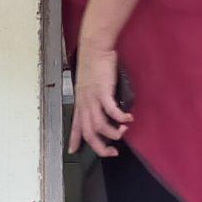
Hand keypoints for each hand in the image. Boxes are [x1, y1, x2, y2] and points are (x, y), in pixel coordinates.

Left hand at [70, 42, 131, 157]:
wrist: (94, 49)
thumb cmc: (94, 64)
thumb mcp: (90, 85)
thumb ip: (95, 98)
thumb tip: (105, 107)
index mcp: (80, 103)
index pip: (75, 126)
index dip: (74, 140)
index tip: (72, 151)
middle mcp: (85, 104)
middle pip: (89, 133)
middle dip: (100, 147)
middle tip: (112, 152)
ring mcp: (93, 99)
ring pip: (99, 126)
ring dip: (113, 134)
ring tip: (123, 132)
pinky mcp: (103, 92)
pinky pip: (111, 111)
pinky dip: (120, 118)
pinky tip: (128, 119)